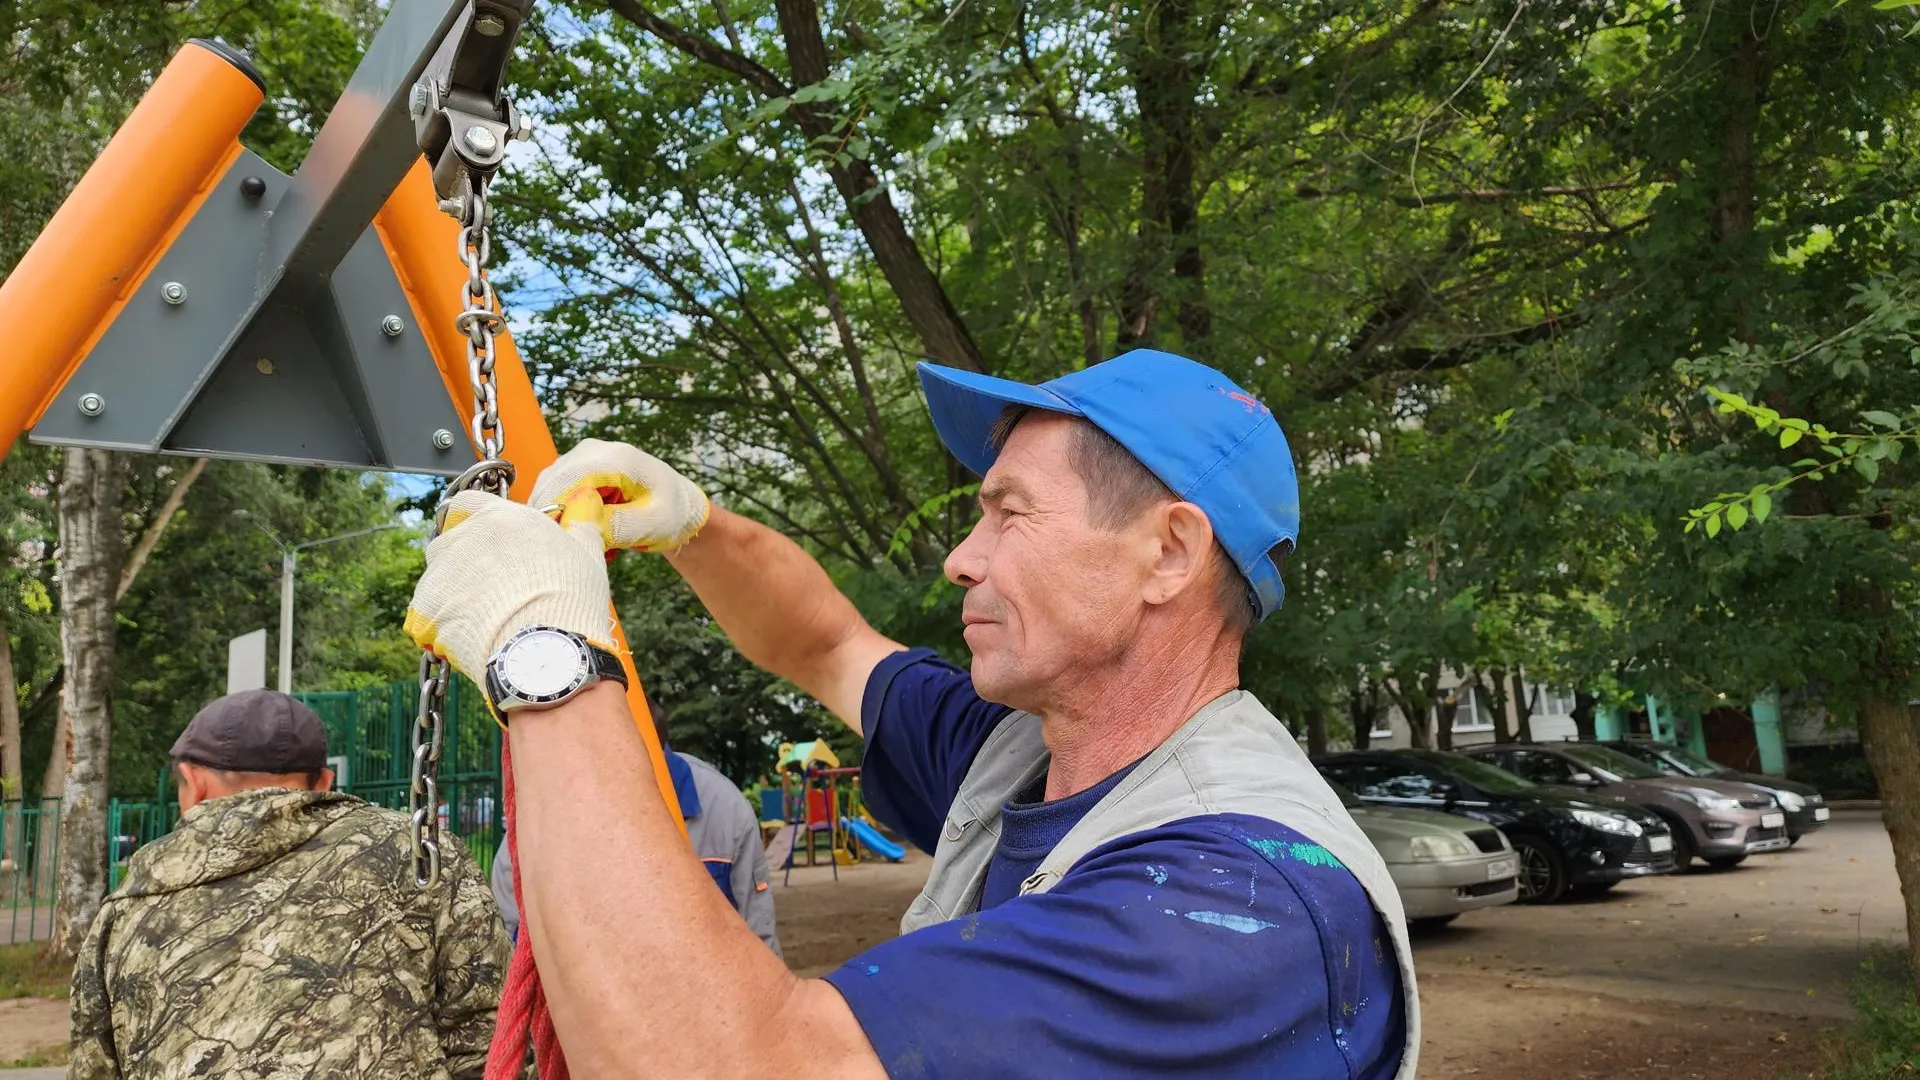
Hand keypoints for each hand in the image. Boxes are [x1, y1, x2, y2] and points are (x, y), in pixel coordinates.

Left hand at [404, 490, 616, 679]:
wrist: (545, 649)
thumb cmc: (572, 600)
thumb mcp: (587, 554)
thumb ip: (579, 524)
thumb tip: (585, 504)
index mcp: (500, 517)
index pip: (468, 504)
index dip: (474, 522)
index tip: (487, 543)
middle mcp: (463, 537)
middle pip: (447, 543)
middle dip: (461, 563)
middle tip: (490, 589)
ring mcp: (440, 573)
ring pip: (434, 580)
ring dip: (451, 596)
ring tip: (484, 622)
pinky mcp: (425, 609)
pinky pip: (424, 616)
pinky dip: (440, 628)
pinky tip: (469, 641)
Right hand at [531, 438, 710, 553]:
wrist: (678, 505)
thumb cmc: (670, 514)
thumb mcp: (651, 524)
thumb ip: (616, 525)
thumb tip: (578, 524)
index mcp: (615, 458)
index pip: (566, 484)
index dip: (560, 515)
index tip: (570, 542)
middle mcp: (591, 451)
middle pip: (551, 486)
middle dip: (559, 519)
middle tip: (580, 545)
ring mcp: (579, 458)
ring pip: (548, 492)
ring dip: (561, 518)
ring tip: (589, 537)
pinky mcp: (573, 470)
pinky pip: (554, 494)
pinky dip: (563, 514)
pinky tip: (585, 527)